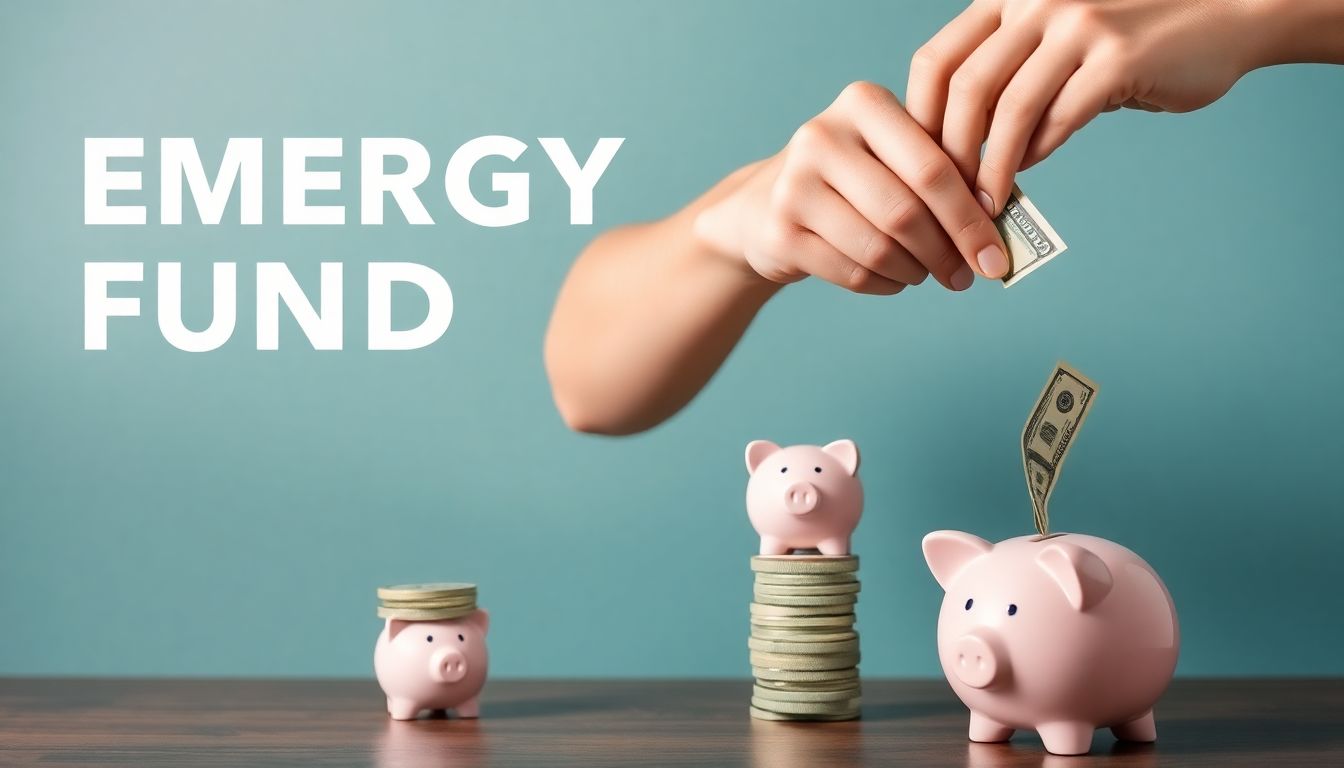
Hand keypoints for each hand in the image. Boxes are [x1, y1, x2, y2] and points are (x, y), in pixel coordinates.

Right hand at [694, 81, 1010, 291]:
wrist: (762, 205)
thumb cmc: (850, 179)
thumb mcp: (890, 154)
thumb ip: (941, 173)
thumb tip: (999, 227)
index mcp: (863, 103)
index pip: (933, 166)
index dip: (970, 217)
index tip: (995, 254)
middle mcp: (823, 135)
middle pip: (906, 212)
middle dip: (947, 253)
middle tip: (968, 275)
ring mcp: (795, 184)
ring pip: (880, 248)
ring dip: (916, 272)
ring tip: (926, 274)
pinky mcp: (780, 231)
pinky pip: (853, 272)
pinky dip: (885, 284)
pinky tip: (893, 278)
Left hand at [907, 0, 1262, 215]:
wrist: (1226, 14)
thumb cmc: (1132, 36)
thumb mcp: (1055, 36)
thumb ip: (1008, 71)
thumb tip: (959, 143)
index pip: (936, 60)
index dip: (920, 119)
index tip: (918, 166)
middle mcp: (1036, 1)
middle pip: (964, 89)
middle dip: (949, 154)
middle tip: (946, 200)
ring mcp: (1079, 25)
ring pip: (1008, 110)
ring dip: (990, 168)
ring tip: (984, 205)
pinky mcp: (1118, 58)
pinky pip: (1058, 120)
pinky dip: (1036, 155)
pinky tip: (1026, 176)